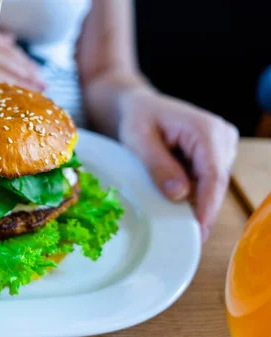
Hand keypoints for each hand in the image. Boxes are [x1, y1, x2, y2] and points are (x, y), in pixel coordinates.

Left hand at [118, 87, 238, 241]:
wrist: (140, 106)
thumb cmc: (137, 118)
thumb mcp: (138, 139)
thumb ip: (157, 165)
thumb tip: (179, 195)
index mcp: (206, 130)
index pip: (212, 175)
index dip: (206, 205)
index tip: (199, 230)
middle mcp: (222, 137)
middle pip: (216, 184)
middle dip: (202, 210)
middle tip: (188, 239)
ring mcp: (223, 146)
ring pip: (213, 186)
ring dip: (196, 203)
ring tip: (179, 225)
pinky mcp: (216, 155)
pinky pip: (208, 182)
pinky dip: (194, 195)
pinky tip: (179, 207)